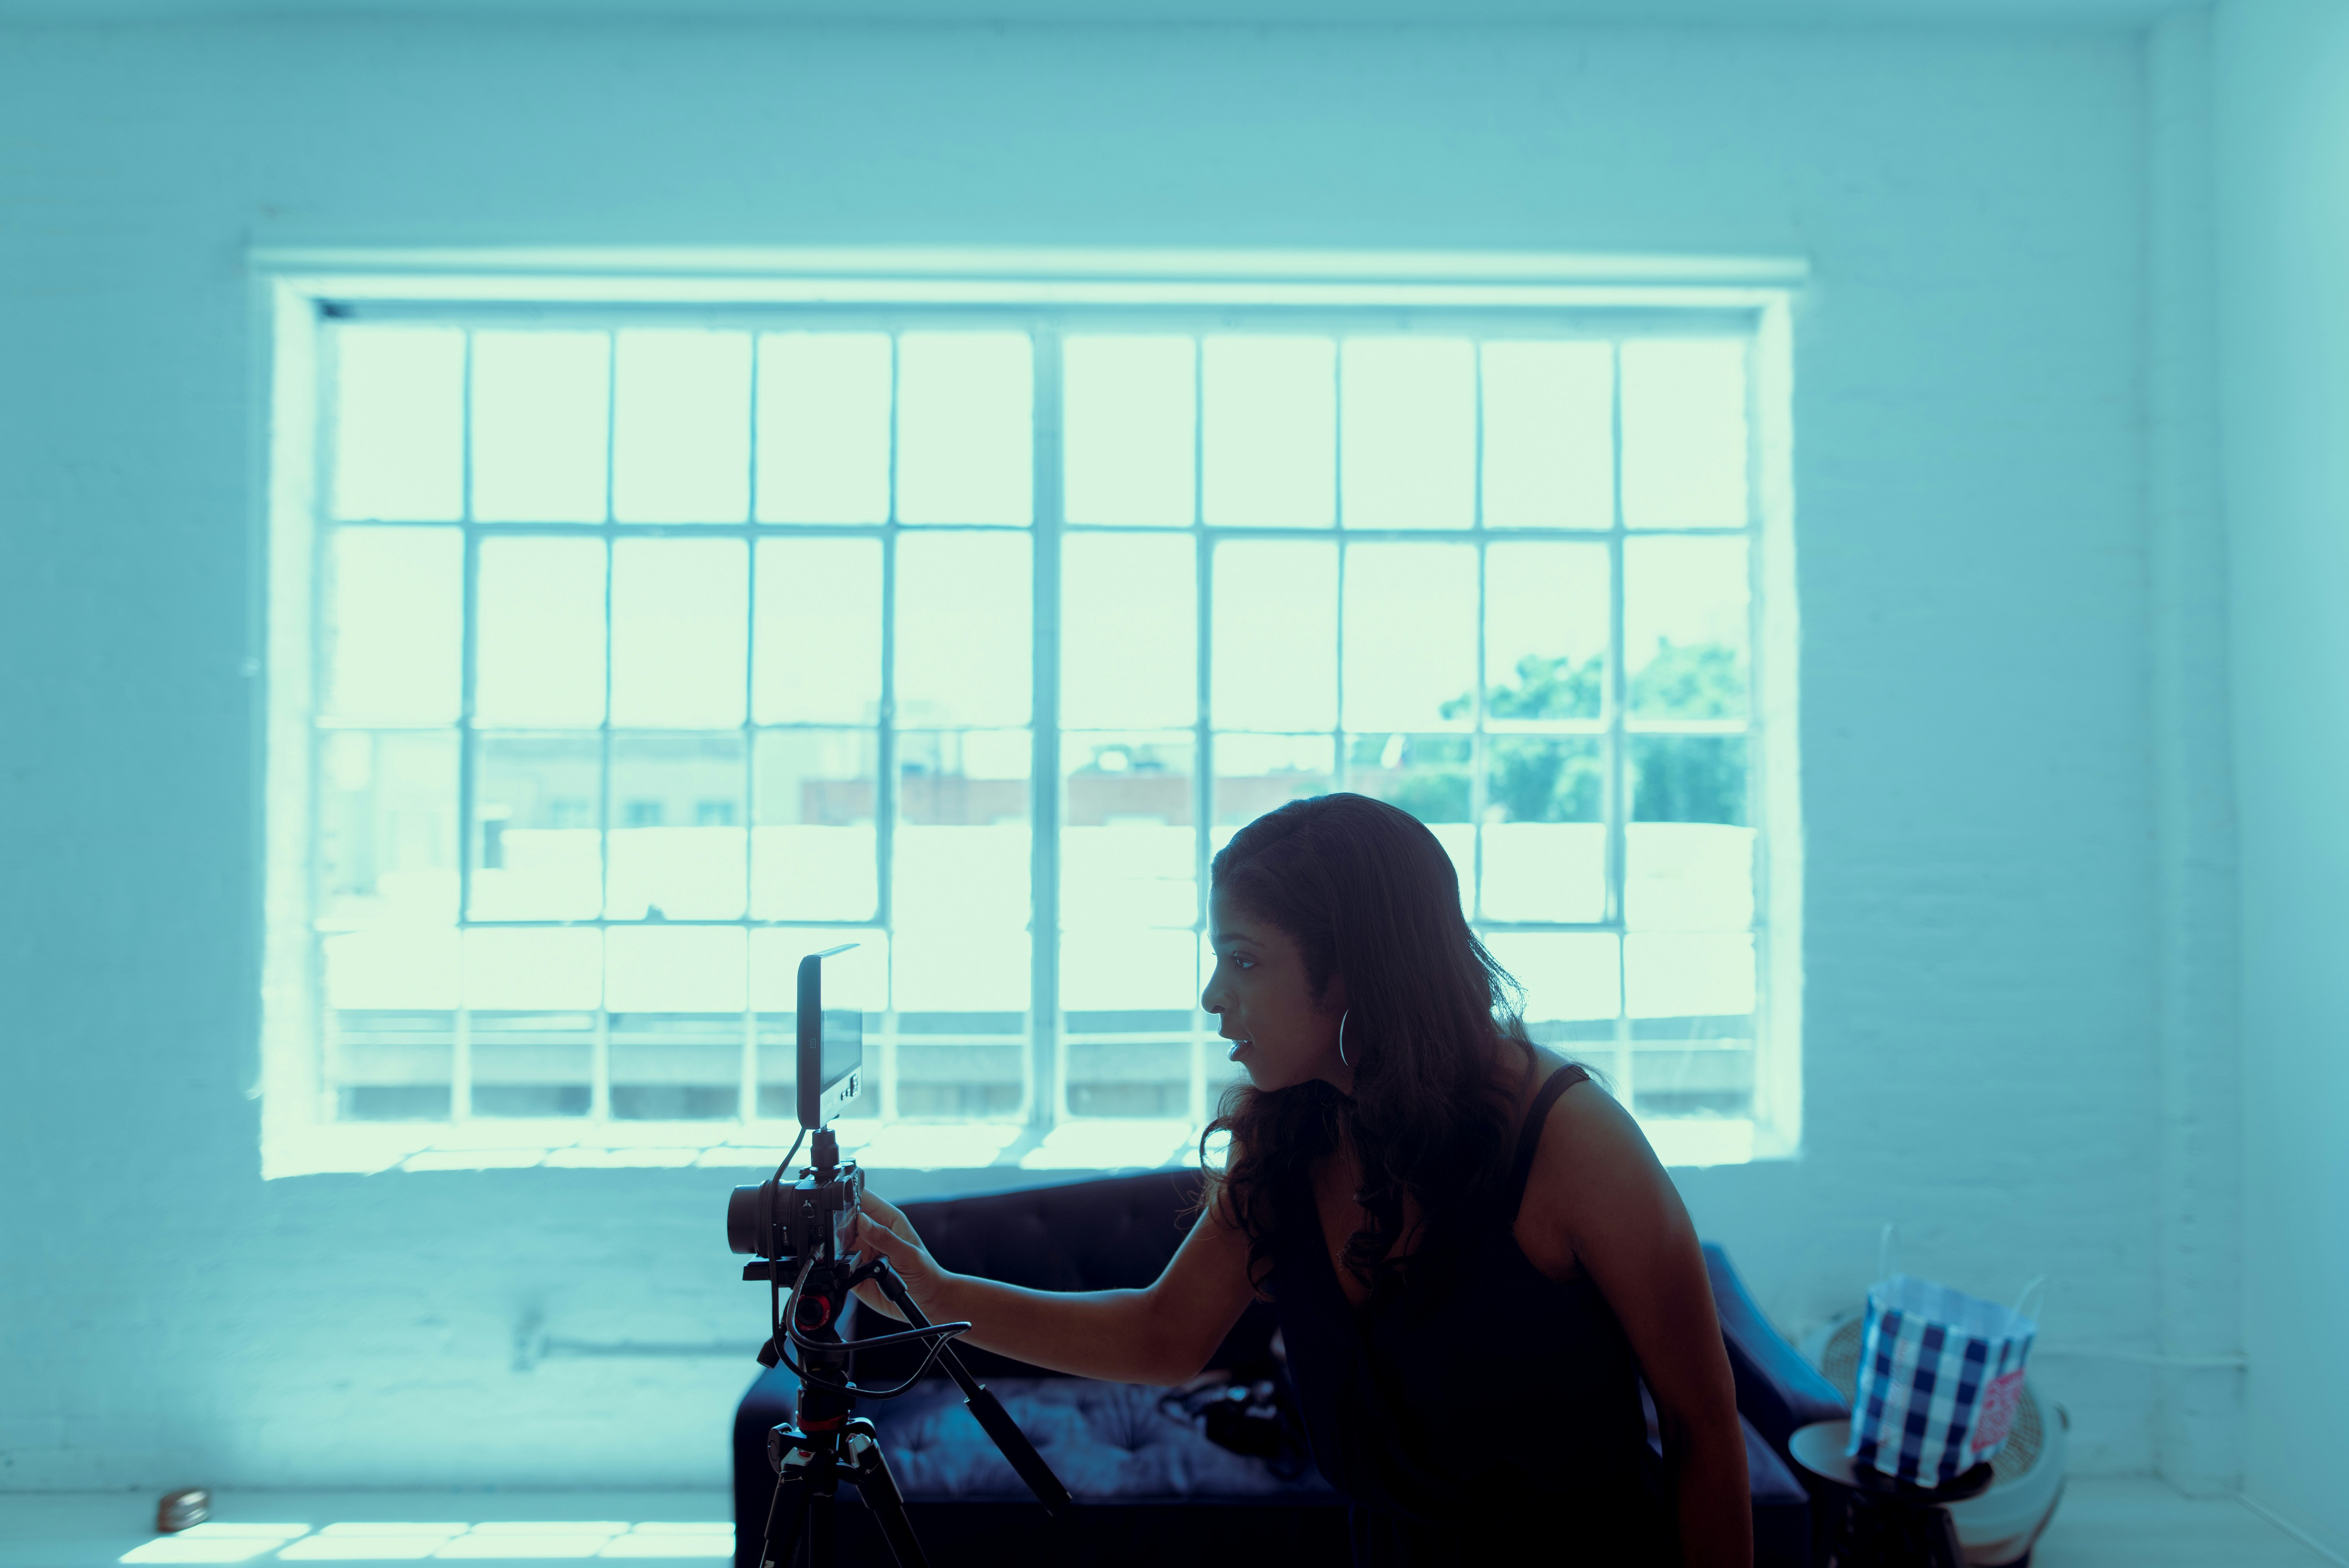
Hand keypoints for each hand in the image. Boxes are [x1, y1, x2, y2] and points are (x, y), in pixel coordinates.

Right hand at [848, 1191, 957, 1323]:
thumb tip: (861, 1221)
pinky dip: (836, 1267)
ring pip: (838, 1243)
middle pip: (845, 1220)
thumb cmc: (925, 1272)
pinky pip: (839, 1267)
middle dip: (837, 1224)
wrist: (927, 1300)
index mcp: (887, 1220)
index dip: (849, 1197)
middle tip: (839, 1235)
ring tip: (849, 1256)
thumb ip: (885, 1238)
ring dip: (836, 1247)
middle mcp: (871, 1234)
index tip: (838, 1203)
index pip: (863, 1199)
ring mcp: (862, 1252)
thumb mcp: (908, 1254)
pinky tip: (844, 1270)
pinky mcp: (855, 1273)